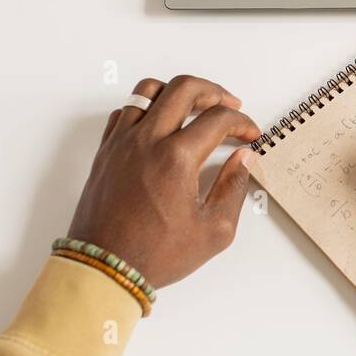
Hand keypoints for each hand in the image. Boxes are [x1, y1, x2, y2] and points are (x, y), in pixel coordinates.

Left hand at [67, 76, 260, 288]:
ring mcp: (122, 142)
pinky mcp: (106, 151)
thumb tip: (244, 159)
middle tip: (229, 105)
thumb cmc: (156, 254)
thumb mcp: (213, 230)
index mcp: (177, 158)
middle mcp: (147, 141)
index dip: (242, 123)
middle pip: (185, 88)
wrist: (105, 268)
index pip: (218, 119)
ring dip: (177, 92)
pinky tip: (159, 124)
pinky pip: (125, 110)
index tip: (249, 135)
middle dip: (214, 91)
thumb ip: (234, 187)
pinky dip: (146, 108)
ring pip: (150, 89)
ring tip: (194, 106)